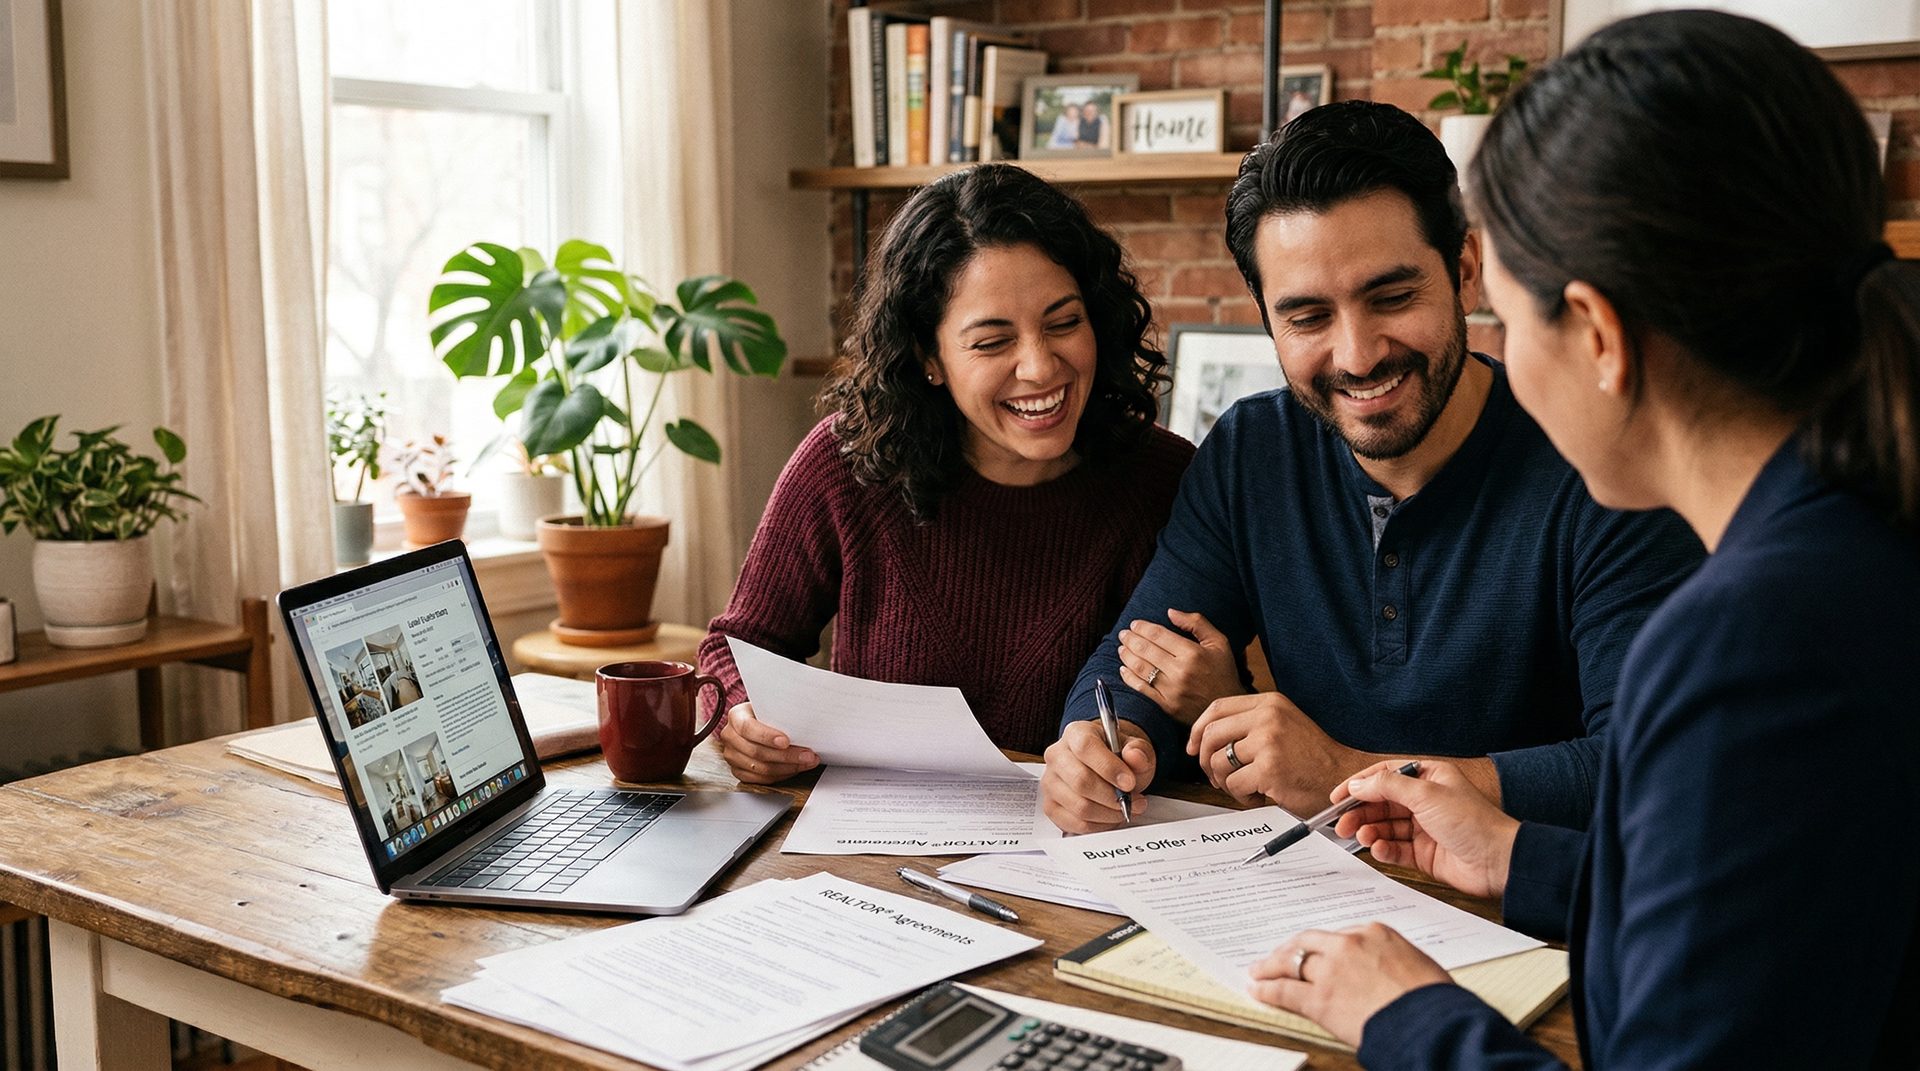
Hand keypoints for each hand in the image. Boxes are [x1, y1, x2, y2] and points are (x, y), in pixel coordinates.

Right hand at [715, 702, 817, 784]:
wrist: (758, 722)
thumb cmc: (766, 714)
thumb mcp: (771, 707)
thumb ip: (780, 712)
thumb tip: (805, 721)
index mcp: (736, 716)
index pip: (748, 728)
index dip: (767, 736)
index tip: (786, 741)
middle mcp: (730, 736)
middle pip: (756, 752)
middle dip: (786, 756)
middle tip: (807, 755)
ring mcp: (732, 756)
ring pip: (760, 768)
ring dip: (788, 767)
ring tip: (806, 762)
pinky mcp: (738, 771)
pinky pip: (760, 779)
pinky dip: (780, 775)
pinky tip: (794, 769)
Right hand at [1041, 719, 1154, 832]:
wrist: (1107, 767)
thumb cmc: (1117, 756)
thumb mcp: (1135, 748)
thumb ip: (1138, 751)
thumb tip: (1135, 757)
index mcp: (1075, 733)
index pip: (1086, 747)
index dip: (1109, 767)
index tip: (1129, 783)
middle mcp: (1057, 756)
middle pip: (1080, 781)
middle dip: (1112, 797)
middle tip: (1133, 800)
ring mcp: (1051, 782)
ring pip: (1079, 806)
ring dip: (1109, 813)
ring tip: (1125, 808)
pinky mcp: (1051, 806)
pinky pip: (1075, 823)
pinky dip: (1098, 825)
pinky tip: (1110, 816)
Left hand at [1116, 609, 1244, 724]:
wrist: (1228, 707)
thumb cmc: (1223, 672)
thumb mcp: (1219, 642)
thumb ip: (1196, 623)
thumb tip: (1170, 612)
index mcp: (1193, 653)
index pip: (1159, 635)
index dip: (1143, 627)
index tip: (1134, 624)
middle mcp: (1181, 671)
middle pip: (1146, 650)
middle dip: (1131, 639)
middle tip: (1123, 634)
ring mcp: (1172, 690)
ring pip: (1141, 668)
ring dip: (1127, 656)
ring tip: (1122, 648)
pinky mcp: (1167, 706)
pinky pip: (1141, 689)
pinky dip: (1129, 677)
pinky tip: (1123, 669)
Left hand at [1187, 692, 1370, 813]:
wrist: (1344, 778)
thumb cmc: (1312, 758)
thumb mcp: (1282, 726)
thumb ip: (1249, 725)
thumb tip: (1203, 740)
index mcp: (1269, 703)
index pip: (1217, 708)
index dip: (1198, 730)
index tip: (1194, 748)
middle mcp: (1268, 717)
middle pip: (1211, 735)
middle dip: (1206, 761)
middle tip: (1216, 777)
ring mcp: (1268, 741)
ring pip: (1219, 762)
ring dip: (1225, 782)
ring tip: (1246, 787)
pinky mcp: (1269, 768)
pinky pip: (1233, 785)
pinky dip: (1241, 796)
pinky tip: (1259, 795)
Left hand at [1247, 923, 1450, 1048]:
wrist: (1432, 1023)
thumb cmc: (1433, 999)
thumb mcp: (1416, 965)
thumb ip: (1390, 962)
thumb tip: (1384, 974)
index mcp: (1375, 932)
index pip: (1339, 935)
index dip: (1322, 945)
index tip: (1315, 950)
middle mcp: (1348, 945)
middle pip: (1308, 942)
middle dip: (1290, 949)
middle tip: (1279, 954)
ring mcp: (1331, 970)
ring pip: (1291, 962)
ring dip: (1271, 966)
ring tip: (1259, 970)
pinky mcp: (1320, 998)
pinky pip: (1286, 991)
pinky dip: (1268, 990)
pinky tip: (1258, 990)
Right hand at [1330, 759, 1517, 898]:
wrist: (1498, 861)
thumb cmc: (1472, 821)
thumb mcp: (1426, 794)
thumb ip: (1387, 787)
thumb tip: (1358, 785)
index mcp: (1428, 777)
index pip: (1385, 776)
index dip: (1359, 785)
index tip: (1338, 797)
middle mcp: (1425, 801)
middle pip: (1381, 803)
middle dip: (1360, 812)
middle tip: (1343, 824)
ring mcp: (1424, 828)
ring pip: (1385, 827)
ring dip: (1370, 831)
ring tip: (1362, 837)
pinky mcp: (1424, 853)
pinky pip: (1395, 849)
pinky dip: (1384, 849)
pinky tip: (1379, 849)